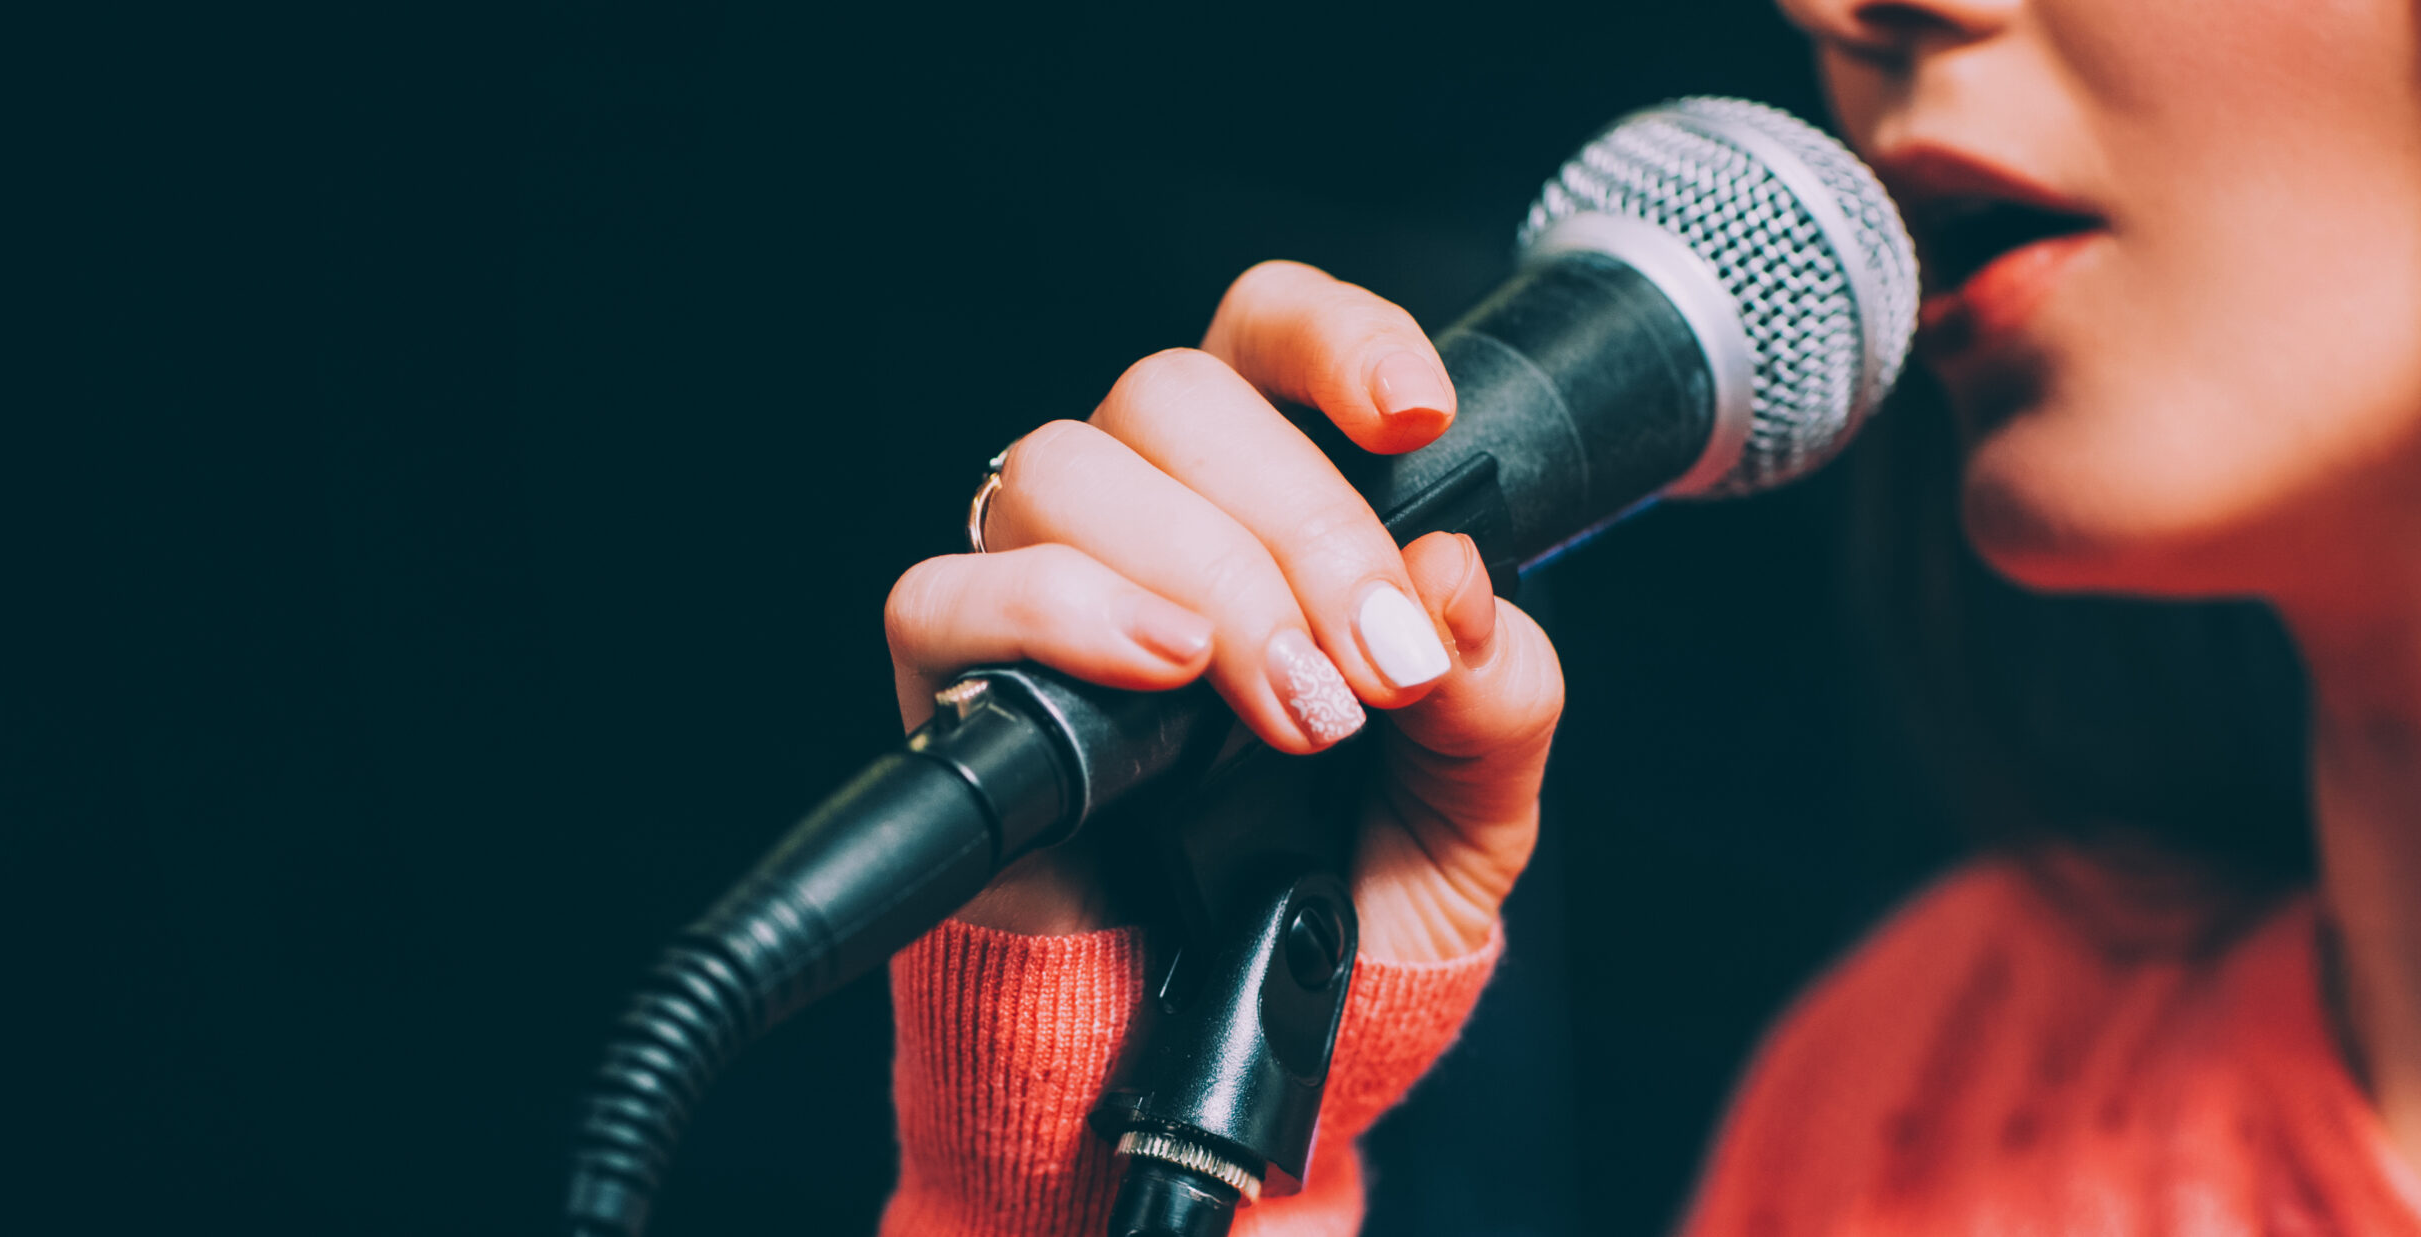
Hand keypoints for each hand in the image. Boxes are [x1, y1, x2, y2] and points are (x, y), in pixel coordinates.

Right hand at [884, 261, 1563, 962]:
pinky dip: (1057, 615)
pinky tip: (1159, 674)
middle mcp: (1148, 515)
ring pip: (1065, 470)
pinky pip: (947, 593)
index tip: (1415, 417)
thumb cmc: (1352, 889)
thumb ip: (1499, 691)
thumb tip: (1452, 586)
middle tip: (1374, 665)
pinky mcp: (955, 681)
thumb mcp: (1479, 798)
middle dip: (1300, 525)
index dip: (1332, 337)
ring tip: (1286, 708)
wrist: (1272, 1031)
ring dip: (1201, 579)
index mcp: (1270, 496)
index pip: (1267, 334)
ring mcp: (1040, 586)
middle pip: (1173, 394)